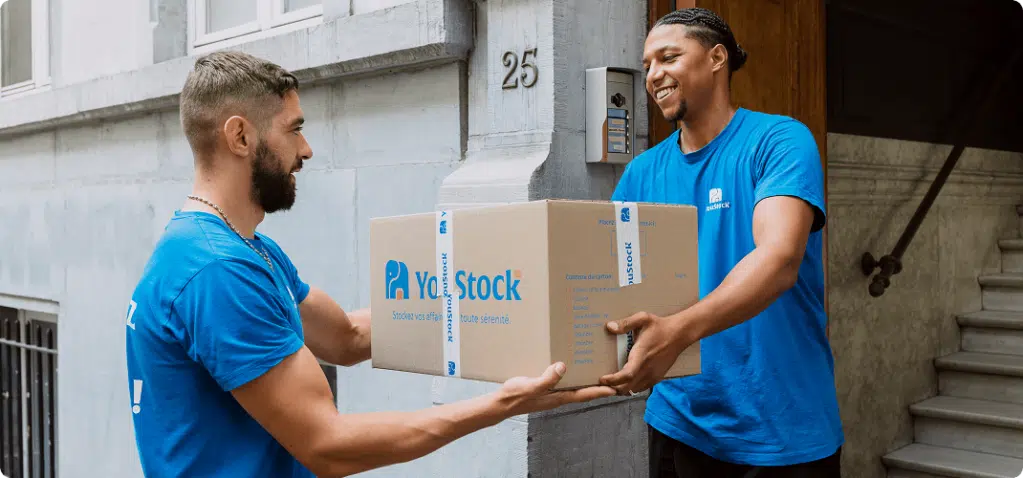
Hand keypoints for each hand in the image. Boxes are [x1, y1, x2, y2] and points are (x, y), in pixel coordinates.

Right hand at [495, 362, 615, 415]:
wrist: (501, 403)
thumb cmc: (515, 396)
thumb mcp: (531, 386)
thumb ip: (546, 379)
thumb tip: (562, 367)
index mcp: (558, 397)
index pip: (584, 395)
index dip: (600, 392)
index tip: (615, 389)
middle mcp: (558, 396)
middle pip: (583, 392)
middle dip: (597, 388)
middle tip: (612, 380)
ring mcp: (551, 393)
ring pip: (574, 388)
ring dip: (586, 382)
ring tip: (596, 373)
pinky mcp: (544, 389)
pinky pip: (563, 383)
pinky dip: (571, 377)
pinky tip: (570, 369)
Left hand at [599, 312, 689, 395]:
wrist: (680, 334)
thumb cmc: (660, 326)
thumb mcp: (643, 319)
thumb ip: (626, 323)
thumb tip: (610, 326)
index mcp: (642, 355)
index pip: (626, 375)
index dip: (613, 380)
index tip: (602, 378)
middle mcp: (647, 369)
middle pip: (627, 387)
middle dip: (613, 387)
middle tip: (602, 382)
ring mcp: (653, 375)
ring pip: (634, 390)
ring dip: (622, 388)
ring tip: (612, 381)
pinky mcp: (657, 377)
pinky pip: (642, 388)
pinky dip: (632, 387)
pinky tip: (626, 380)